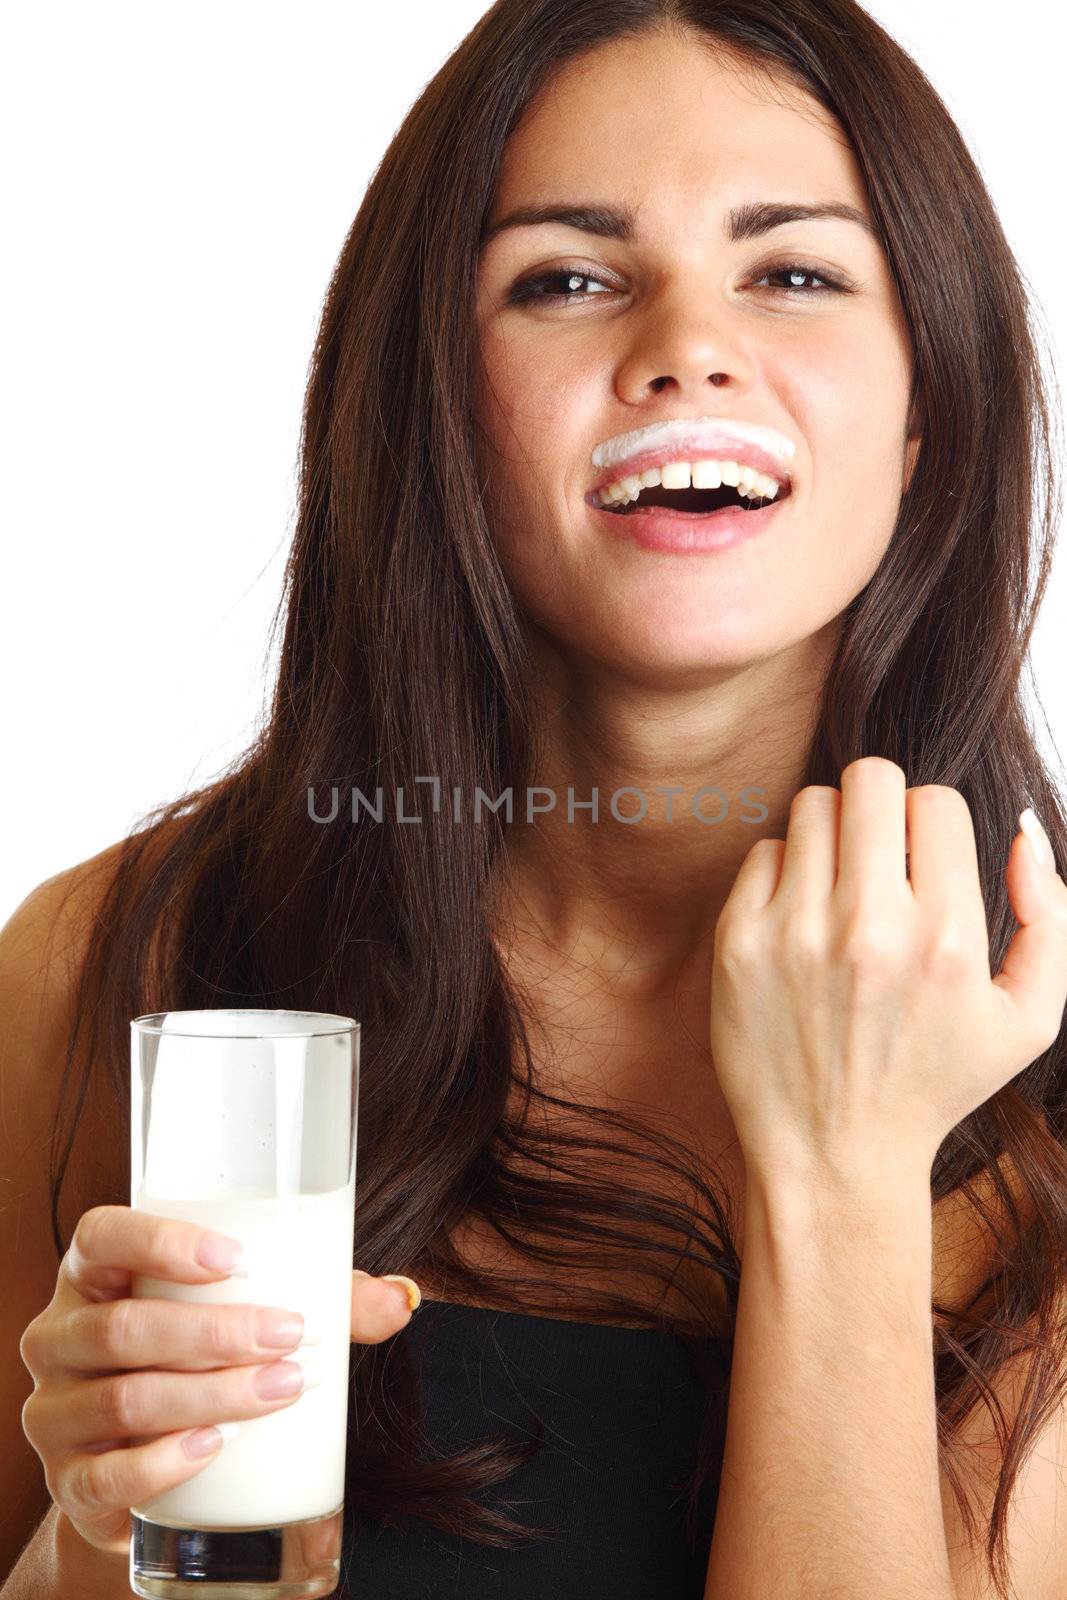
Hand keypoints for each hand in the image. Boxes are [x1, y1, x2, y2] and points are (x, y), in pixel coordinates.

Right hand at [18, 1204, 416, 1557]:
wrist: (146, 1461)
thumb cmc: (199, 1356)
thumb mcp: (251, 1311)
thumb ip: (326, 1298)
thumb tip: (405, 1297)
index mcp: (96, 1272)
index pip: (103, 1235)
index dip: (161, 1242)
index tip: (237, 1257)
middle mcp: (60, 1334)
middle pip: (123, 1327)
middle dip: (214, 1333)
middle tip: (289, 1336)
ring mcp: (55, 1410)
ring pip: (124, 1399)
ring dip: (209, 1395)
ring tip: (279, 1389)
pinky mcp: (68, 1479)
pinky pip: (103, 1477)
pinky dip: (160, 1464)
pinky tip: (211, 1448)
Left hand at [709, 758, 1066, 1182]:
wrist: (833, 1156)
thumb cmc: (932, 1084)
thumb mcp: (1029, 1018)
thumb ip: (1049, 916)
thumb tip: (1022, 829)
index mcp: (946, 940)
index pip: (936, 800)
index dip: (935, 823)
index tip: (926, 863)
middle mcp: (868, 929)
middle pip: (870, 779)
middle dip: (882, 805)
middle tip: (881, 852)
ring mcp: (795, 933)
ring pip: (812, 806)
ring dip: (832, 834)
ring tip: (842, 886)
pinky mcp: (739, 943)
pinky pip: (762, 851)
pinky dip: (786, 873)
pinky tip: (803, 919)